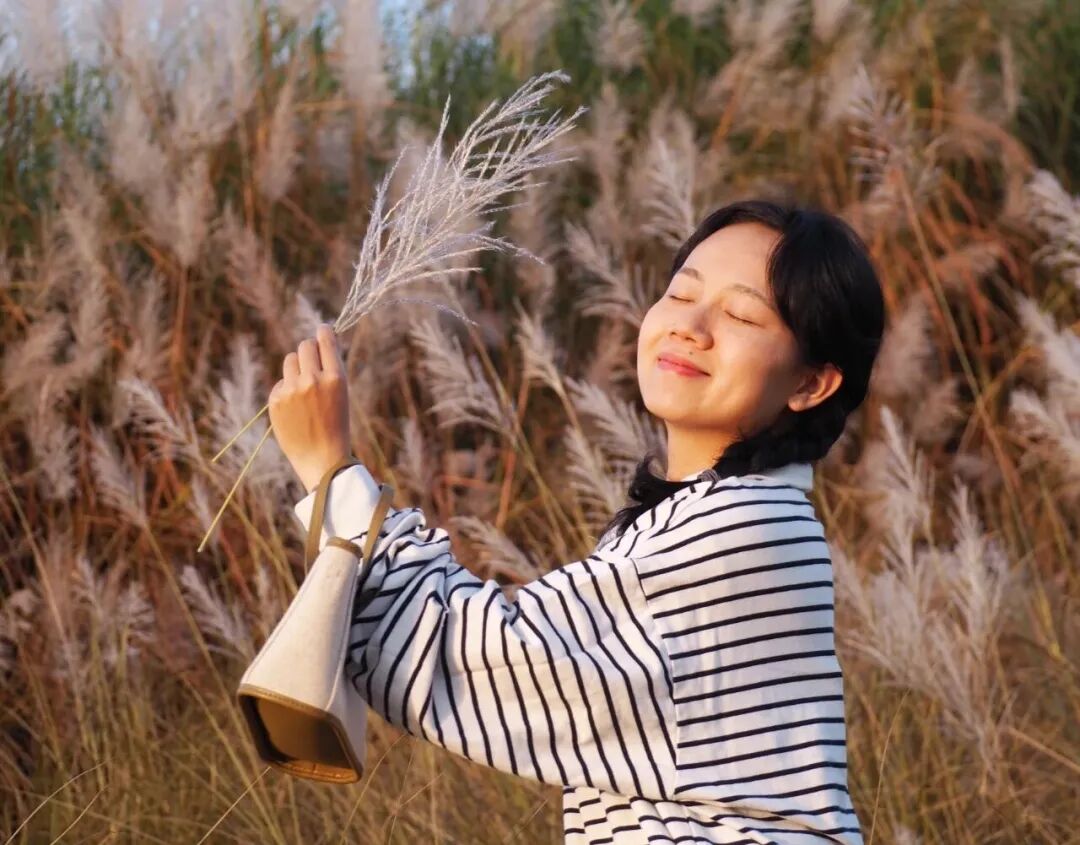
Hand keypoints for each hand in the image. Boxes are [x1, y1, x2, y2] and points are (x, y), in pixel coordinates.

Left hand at [269, 323, 351, 493]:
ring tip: (304, 387)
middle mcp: (313, 380)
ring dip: (296, 367)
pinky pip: (281, 382)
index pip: (325, 340)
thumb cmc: (336, 426)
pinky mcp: (276, 400)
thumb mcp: (341, 394)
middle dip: (309, 350)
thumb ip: (330, 370)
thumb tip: (318, 343)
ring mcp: (292, 390)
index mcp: (335, 378)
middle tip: (312, 361)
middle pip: (305, 346)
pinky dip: (287, 389)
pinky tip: (296, 407)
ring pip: (290, 360)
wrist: (322, 459)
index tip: (323, 330)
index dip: (324, 332)